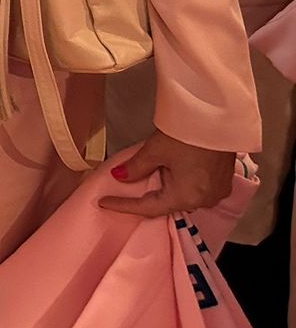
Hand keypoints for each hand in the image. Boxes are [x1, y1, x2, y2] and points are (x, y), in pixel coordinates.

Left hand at [97, 131, 235, 216]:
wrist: (220, 119)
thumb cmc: (187, 135)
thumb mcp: (155, 151)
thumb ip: (136, 167)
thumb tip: (118, 176)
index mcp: (186, 198)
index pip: (149, 208)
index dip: (124, 205)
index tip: (105, 202)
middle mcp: (204, 201)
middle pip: (168, 203)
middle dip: (147, 196)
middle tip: (124, 189)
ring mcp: (217, 193)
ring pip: (183, 196)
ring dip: (166, 187)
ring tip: (152, 173)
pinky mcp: (223, 182)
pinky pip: (196, 190)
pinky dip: (181, 183)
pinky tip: (172, 169)